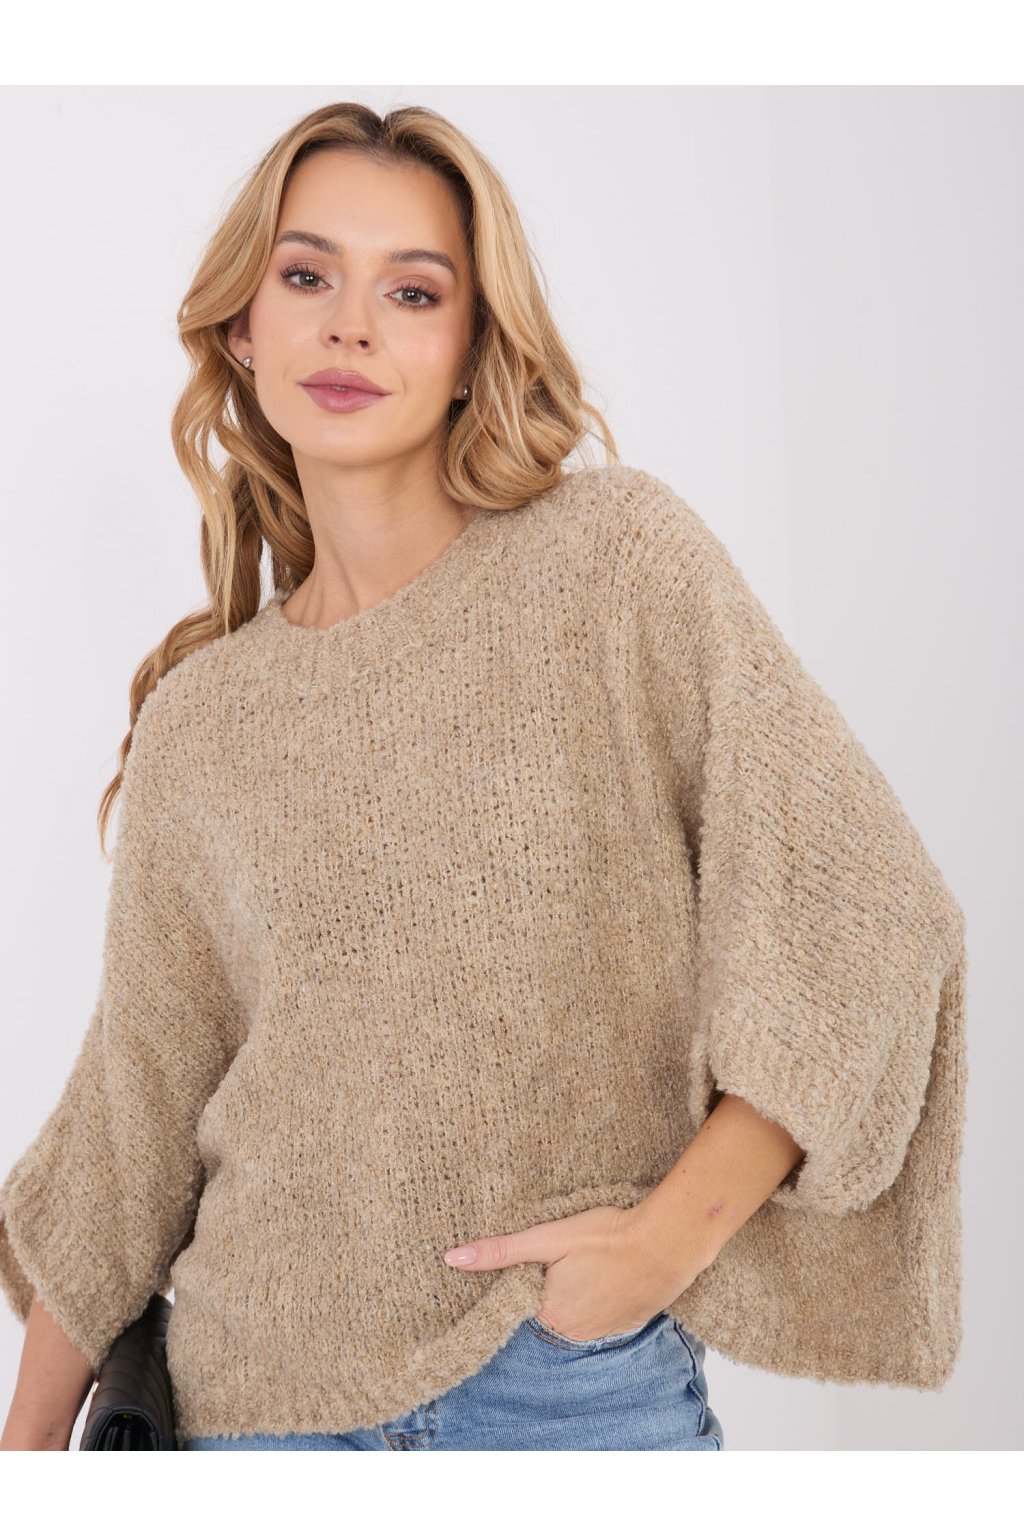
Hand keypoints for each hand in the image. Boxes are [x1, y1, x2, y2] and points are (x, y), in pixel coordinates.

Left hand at [442, 1203, 704, 1341]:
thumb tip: (452, 1259)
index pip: (520, 1302)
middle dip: (550, 1285)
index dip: (524, 1278)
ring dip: (575, 1292)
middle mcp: (574, 1333)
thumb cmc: (608, 1236)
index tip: (536, 1258)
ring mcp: (603, 1332)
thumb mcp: (549, 1238)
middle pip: (547, 1308)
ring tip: (587, 1261)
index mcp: (550, 1314)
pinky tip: (606, 1273)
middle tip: (565, 1254)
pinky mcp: (627, 1324)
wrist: (668, 1243)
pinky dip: (599, 1297)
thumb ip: (502, 1252)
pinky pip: (601, 1315)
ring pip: (574, 1313)